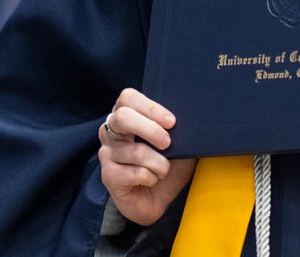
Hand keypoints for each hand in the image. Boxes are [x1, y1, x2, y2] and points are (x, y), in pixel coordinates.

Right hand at [98, 88, 195, 225]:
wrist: (157, 201)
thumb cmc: (166, 167)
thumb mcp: (178, 145)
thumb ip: (177, 129)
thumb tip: (191, 119)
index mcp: (126, 116)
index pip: (129, 98)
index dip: (151, 107)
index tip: (172, 122)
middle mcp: (111, 132)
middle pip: (123, 117)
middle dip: (151, 129)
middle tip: (168, 143)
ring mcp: (107, 153)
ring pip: (136, 151)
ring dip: (160, 164)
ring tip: (164, 170)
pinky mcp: (109, 175)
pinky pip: (135, 173)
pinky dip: (152, 177)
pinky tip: (151, 180)